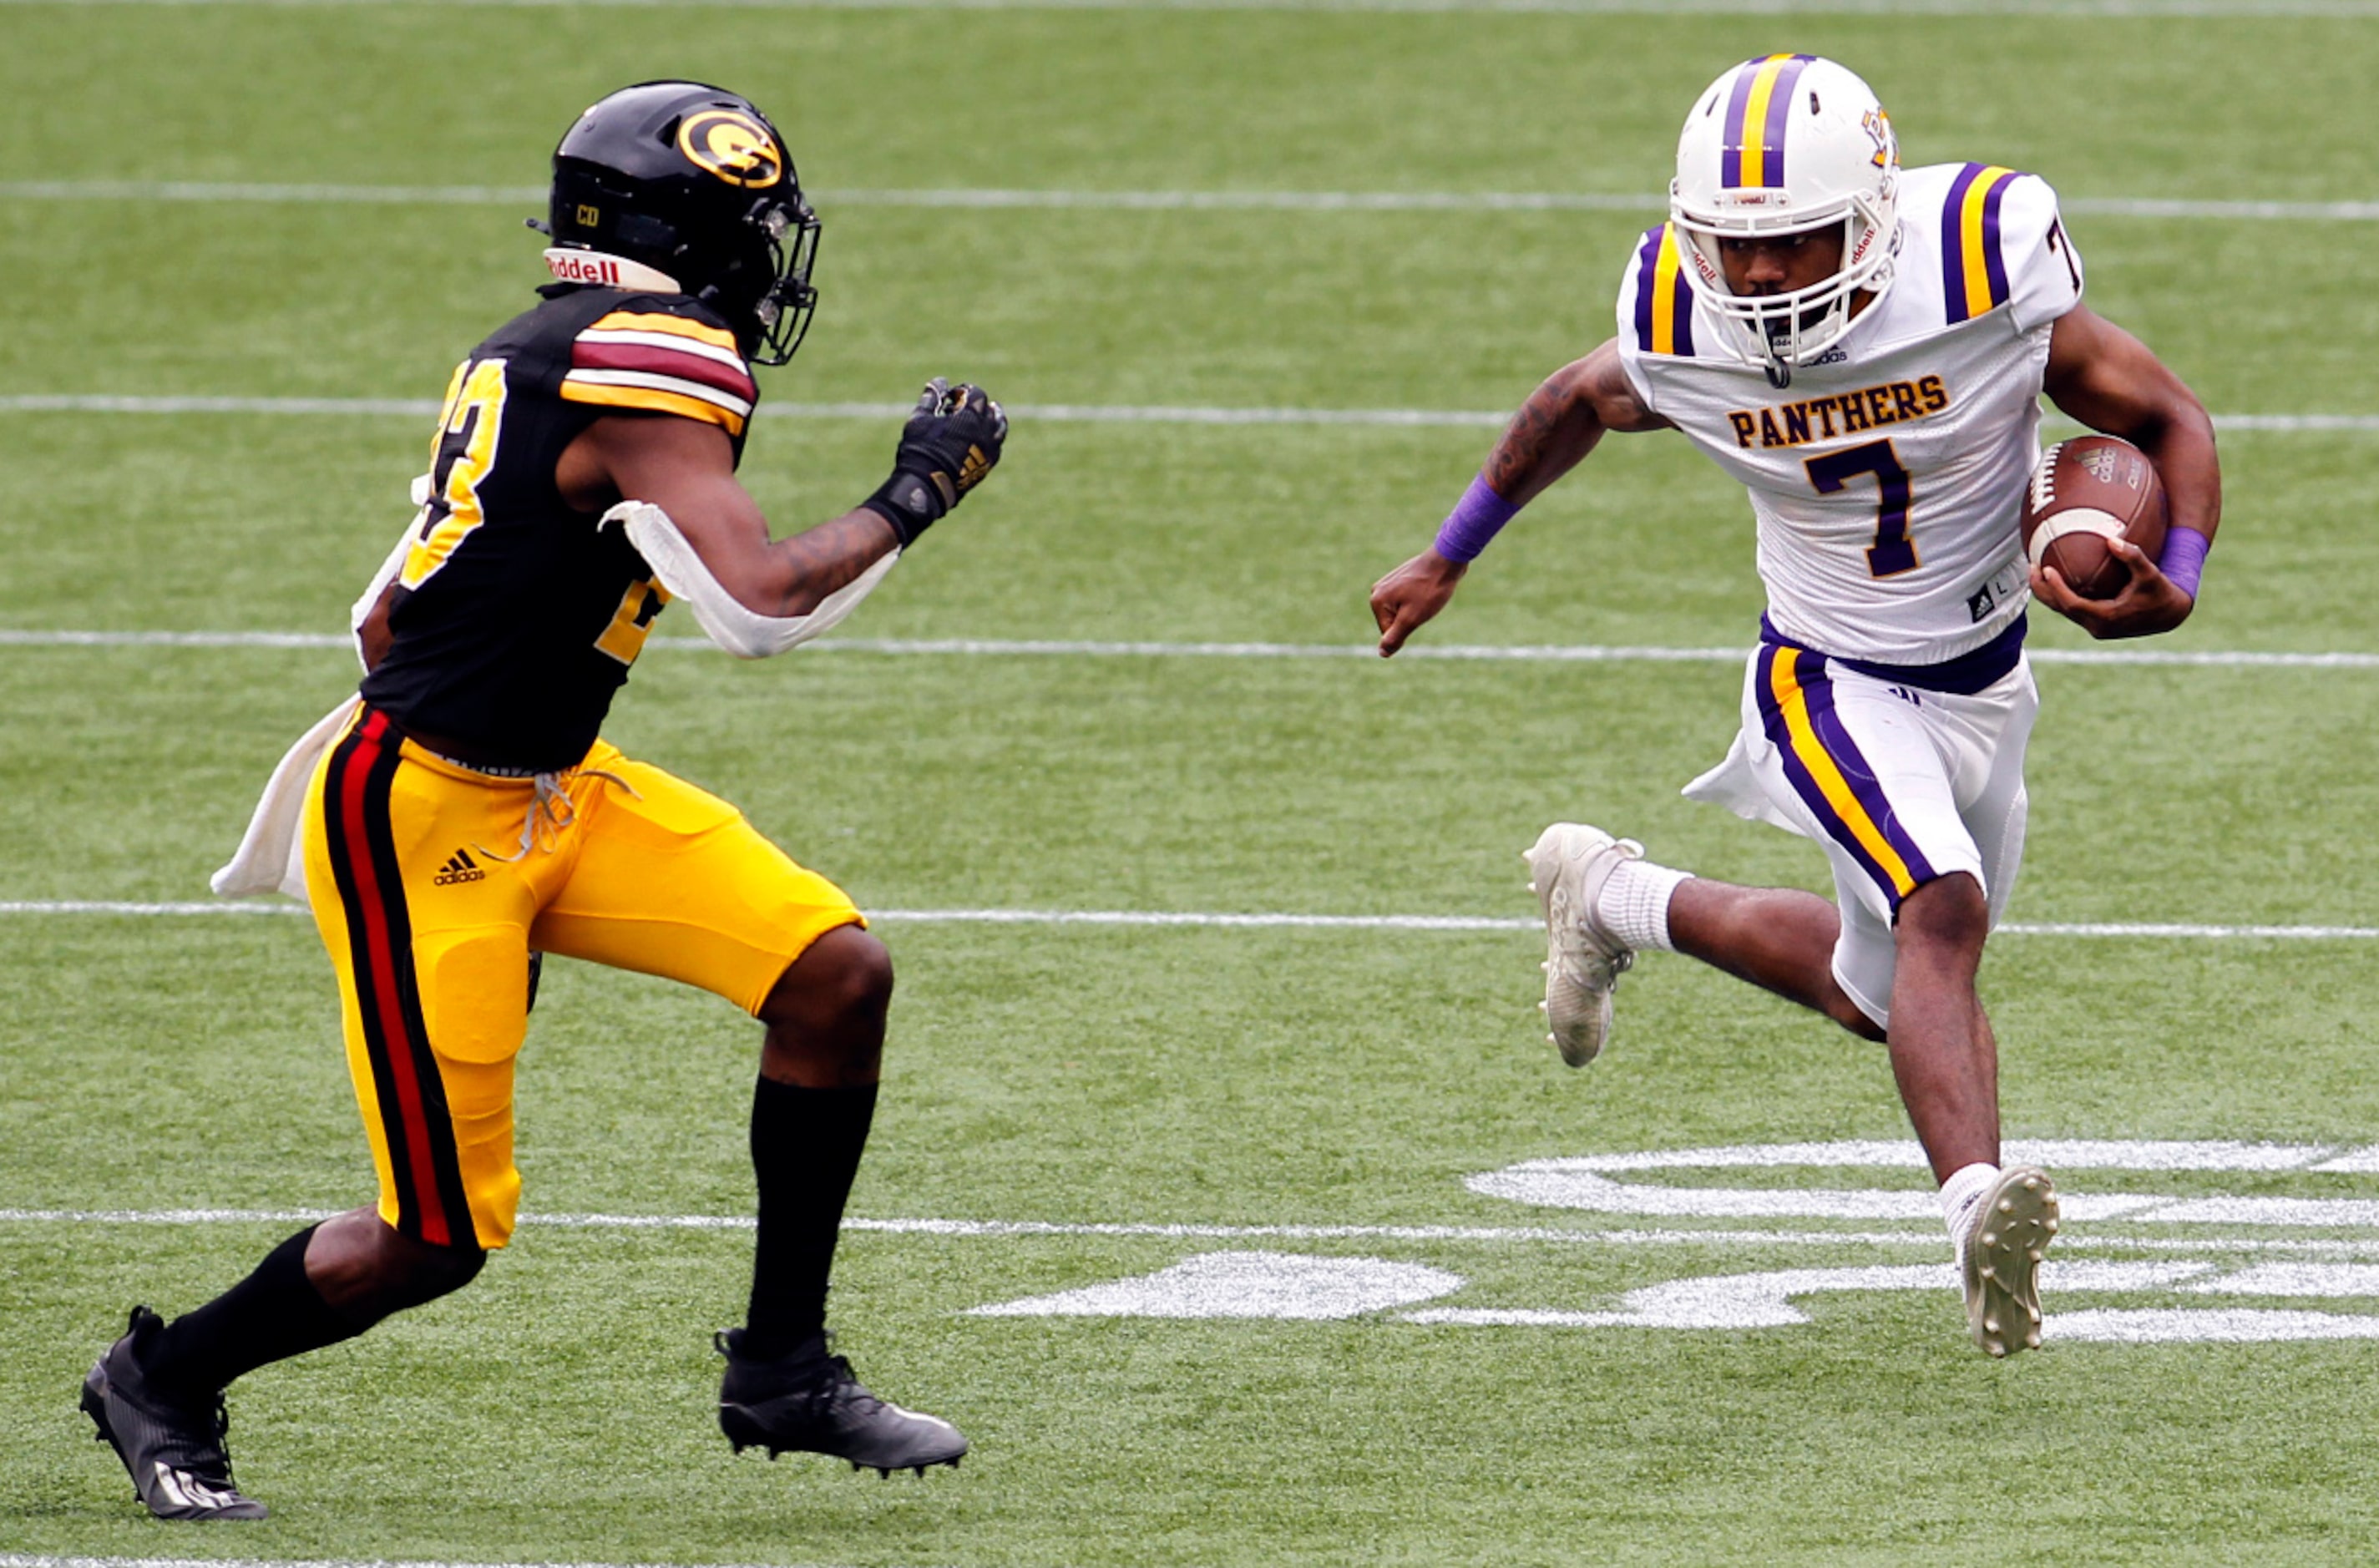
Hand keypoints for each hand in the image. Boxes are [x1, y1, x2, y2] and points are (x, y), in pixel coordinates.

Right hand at [864, 378, 1008, 544]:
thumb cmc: (921, 449)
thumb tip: (940, 381)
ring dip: (992, 418)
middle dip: (977, 404)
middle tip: (963, 407)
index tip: (950, 396)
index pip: (976, 394)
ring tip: (982, 417)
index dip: (963, 391)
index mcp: (971, 416)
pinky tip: (981, 437)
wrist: (927, 485)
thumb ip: (931, 397)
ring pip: (1000, 427)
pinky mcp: (988, 465)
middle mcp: (986, 431)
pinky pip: (996, 446)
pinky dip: (991, 437)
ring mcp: (990, 449)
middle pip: (990, 409)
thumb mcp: (921, 418)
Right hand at [1370, 549, 1466, 656]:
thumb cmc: (1430, 590)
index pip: (1389, 632)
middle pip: (1394, 621)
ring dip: (1416, 610)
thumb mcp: (1411, 619)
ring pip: (1402, 611)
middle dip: (1411, 618)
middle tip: (1424, 603)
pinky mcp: (1400, 578)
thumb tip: (1382, 653)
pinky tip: (1427, 590)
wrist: (1447, 560)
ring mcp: (1389, 583)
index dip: (1408, 627)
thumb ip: (1394, 638)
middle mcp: (1378, 590)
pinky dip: (1419, 600)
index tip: (1419, 610)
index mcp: (1377, 600)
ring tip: (1426, 596)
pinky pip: (1407, 600)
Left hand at [2029, 537, 2193, 639]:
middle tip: (2032, 566)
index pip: (2071, 603)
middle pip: (2060, 608)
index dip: (2056, 587)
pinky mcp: (2095, 624)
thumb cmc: (2160, 592)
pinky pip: (2071, 608)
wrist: (2170, 614)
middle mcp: (2097, 626)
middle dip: (2042, 589)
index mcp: (2107, 617)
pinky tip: (2052, 577)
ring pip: (2063, 610)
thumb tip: (2111, 539)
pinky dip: (2059, 594)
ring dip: (2047, 592)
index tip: (2045, 569)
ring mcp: (2095, 627)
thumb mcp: (2150, 573)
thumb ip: (2133, 556)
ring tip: (2035, 570)